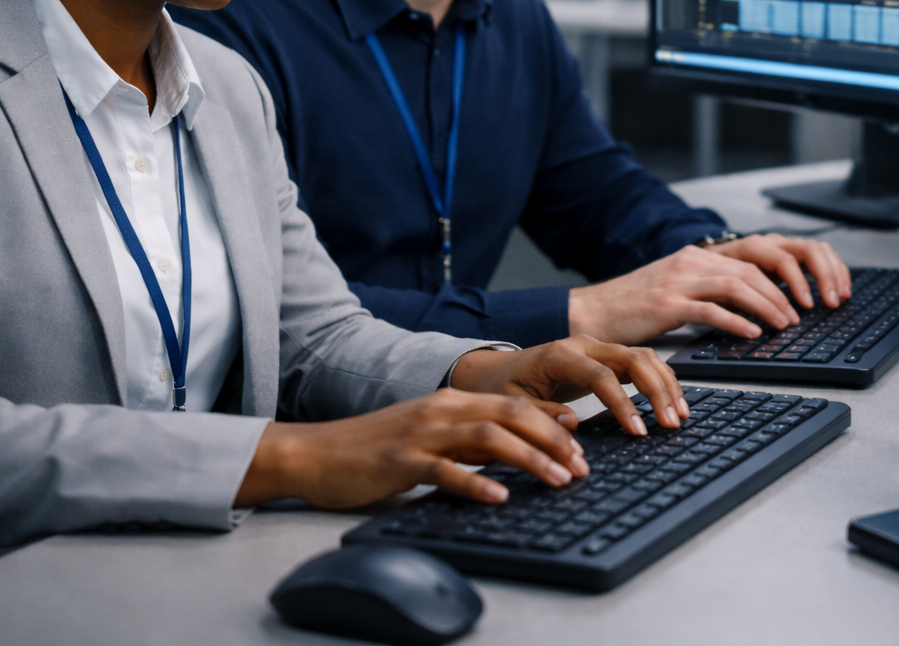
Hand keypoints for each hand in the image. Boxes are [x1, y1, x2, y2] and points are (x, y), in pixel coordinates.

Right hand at [234, 389, 589, 509]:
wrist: (316, 453)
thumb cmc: (375, 450)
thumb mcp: (431, 437)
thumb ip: (470, 441)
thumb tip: (518, 454)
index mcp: (451, 401)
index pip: (515, 404)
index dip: (553, 424)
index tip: (581, 447)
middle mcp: (441, 409)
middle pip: (512, 415)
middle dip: (554, 440)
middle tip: (581, 467)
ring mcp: (421, 433)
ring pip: (488, 437)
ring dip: (530, 458)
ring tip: (557, 480)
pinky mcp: (401, 461)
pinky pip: (446, 470)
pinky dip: (477, 483)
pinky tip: (500, 497)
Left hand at [451, 334, 685, 434]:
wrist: (494, 370)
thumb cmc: (502, 387)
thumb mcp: (511, 406)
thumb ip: (541, 415)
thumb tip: (573, 425)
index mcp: (558, 354)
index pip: (600, 375)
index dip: (623, 403)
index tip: (638, 431)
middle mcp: (582, 345)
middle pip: (631, 357)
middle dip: (656, 390)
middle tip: (670, 423)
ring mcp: (596, 349)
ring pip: (642, 356)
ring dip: (665, 384)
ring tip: (679, 416)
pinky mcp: (606, 358)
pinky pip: (641, 363)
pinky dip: (660, 380)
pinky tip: (672, 402)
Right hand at [569, 244, 804, 343]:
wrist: (591, 313)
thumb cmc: (631, 307)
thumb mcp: (674, 289)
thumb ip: (706, 290)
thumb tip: (746, 307)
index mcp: (693, 256)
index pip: (749, 257)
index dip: (778, 276)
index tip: (795, 297)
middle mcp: (688, 262)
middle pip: (749, 269)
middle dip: (781, 292)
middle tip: (798, 315)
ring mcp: (677, 281)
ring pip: (736, 285)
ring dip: (766, 306)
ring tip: (784, 324)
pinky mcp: (666, 304)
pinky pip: (711, 310)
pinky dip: (737, 321)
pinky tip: (752, 334)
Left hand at [704, 233, 849, 310]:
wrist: (710, 258)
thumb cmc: (716, 275)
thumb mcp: (720, 286)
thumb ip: (735, 299)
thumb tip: (754, 323)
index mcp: (753, 247)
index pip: (784, 260)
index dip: (798, 283)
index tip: (807, 306)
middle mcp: (773, 242)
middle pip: (808, 250)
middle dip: (824, 277)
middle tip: (831, 303)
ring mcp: (786, 245)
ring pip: (820, 249)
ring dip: (834, 273)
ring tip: (841, 297)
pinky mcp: (796, 252)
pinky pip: (824, 255)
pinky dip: (836, 271)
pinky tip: (842, 290)